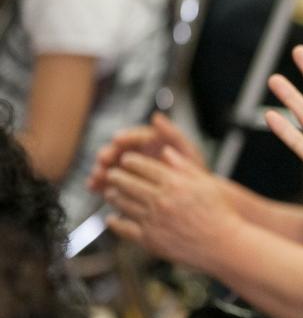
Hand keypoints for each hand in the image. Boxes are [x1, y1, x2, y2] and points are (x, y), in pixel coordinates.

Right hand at [87, 112, 202, 192]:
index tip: (118, 139)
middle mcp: (138, 154)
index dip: (126, 137)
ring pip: (110, 166)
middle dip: (109, 153)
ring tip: (97, 175)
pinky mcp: (123, 184)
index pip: (136, 136)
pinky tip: (93, 187)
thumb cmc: (193, 174)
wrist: (192, 201)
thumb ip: (173, 134)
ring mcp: (129, 170)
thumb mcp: (187, 153)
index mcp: (153, 143)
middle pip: (118, 150)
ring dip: (100, 169)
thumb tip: (157, 116)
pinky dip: (99, 184)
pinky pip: (108, 182)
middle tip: (103, 159)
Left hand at [102, 147, 238, 271]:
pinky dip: (115, 222)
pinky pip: (124, 228)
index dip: (130, 160)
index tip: (125, 159)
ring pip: (122, 203)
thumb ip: (184, 166)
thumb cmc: (220, 214)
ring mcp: (153, 220)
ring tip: (111, 193)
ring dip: (113, 196)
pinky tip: (112, 219)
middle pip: (126, 182)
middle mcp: (160, 200)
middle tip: (112, 174)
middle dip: (115, 175)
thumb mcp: (207, 184)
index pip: (142, 166)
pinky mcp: (150, 240)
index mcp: (174, 183)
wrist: (224, 246)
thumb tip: (166, 151)